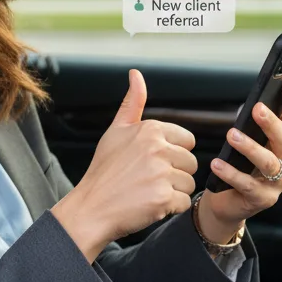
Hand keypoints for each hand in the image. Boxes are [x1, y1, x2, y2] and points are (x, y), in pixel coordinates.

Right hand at [51, 69, 197, 261]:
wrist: (90, 208)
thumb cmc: (103, 171)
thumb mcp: (115, 131)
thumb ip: (132, 103)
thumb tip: (136, 74)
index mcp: (150, 129)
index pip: (187, 141)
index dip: (172, 154)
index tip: (151, 162)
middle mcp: (157, 148)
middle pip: (191, 163)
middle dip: (174, 174)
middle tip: (147, 180)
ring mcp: (161, 173)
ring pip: (189, 183)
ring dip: (173, 191)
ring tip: (147, 192)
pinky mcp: (164, 197)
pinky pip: (185, 202)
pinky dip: (170, 208)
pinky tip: (149, 204)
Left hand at [196, 78, 281, 242]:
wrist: (227, 204)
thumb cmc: (238, 168)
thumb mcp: (247, 145)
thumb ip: (251, 128)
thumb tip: (247, 108)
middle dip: (271, 122)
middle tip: (256, 109)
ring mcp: (277, 182)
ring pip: (268, 162)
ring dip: (250, 147)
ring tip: (232, 135)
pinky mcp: (262, 198)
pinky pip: (247, 184)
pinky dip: (231, 173)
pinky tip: (218, 164)